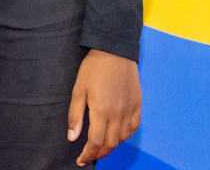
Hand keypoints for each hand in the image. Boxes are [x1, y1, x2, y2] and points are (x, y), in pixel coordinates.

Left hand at [68, 49, 140, 165]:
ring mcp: (130, 109)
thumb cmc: (93, 68)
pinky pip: (133, 127)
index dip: (88, 154)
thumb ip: (75, 115)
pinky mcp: (138, 104)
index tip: (80, 160)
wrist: (115, 50)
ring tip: (100, 147)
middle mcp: (118, 114)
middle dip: (98, 153)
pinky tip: (117, 135)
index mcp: (102, 111)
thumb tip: (72, 137)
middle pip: (110, 144)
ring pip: (122, 138)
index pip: (96, 142)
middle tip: (88, 156)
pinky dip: (125, 136)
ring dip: (111, 146)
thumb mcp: (78, 89)